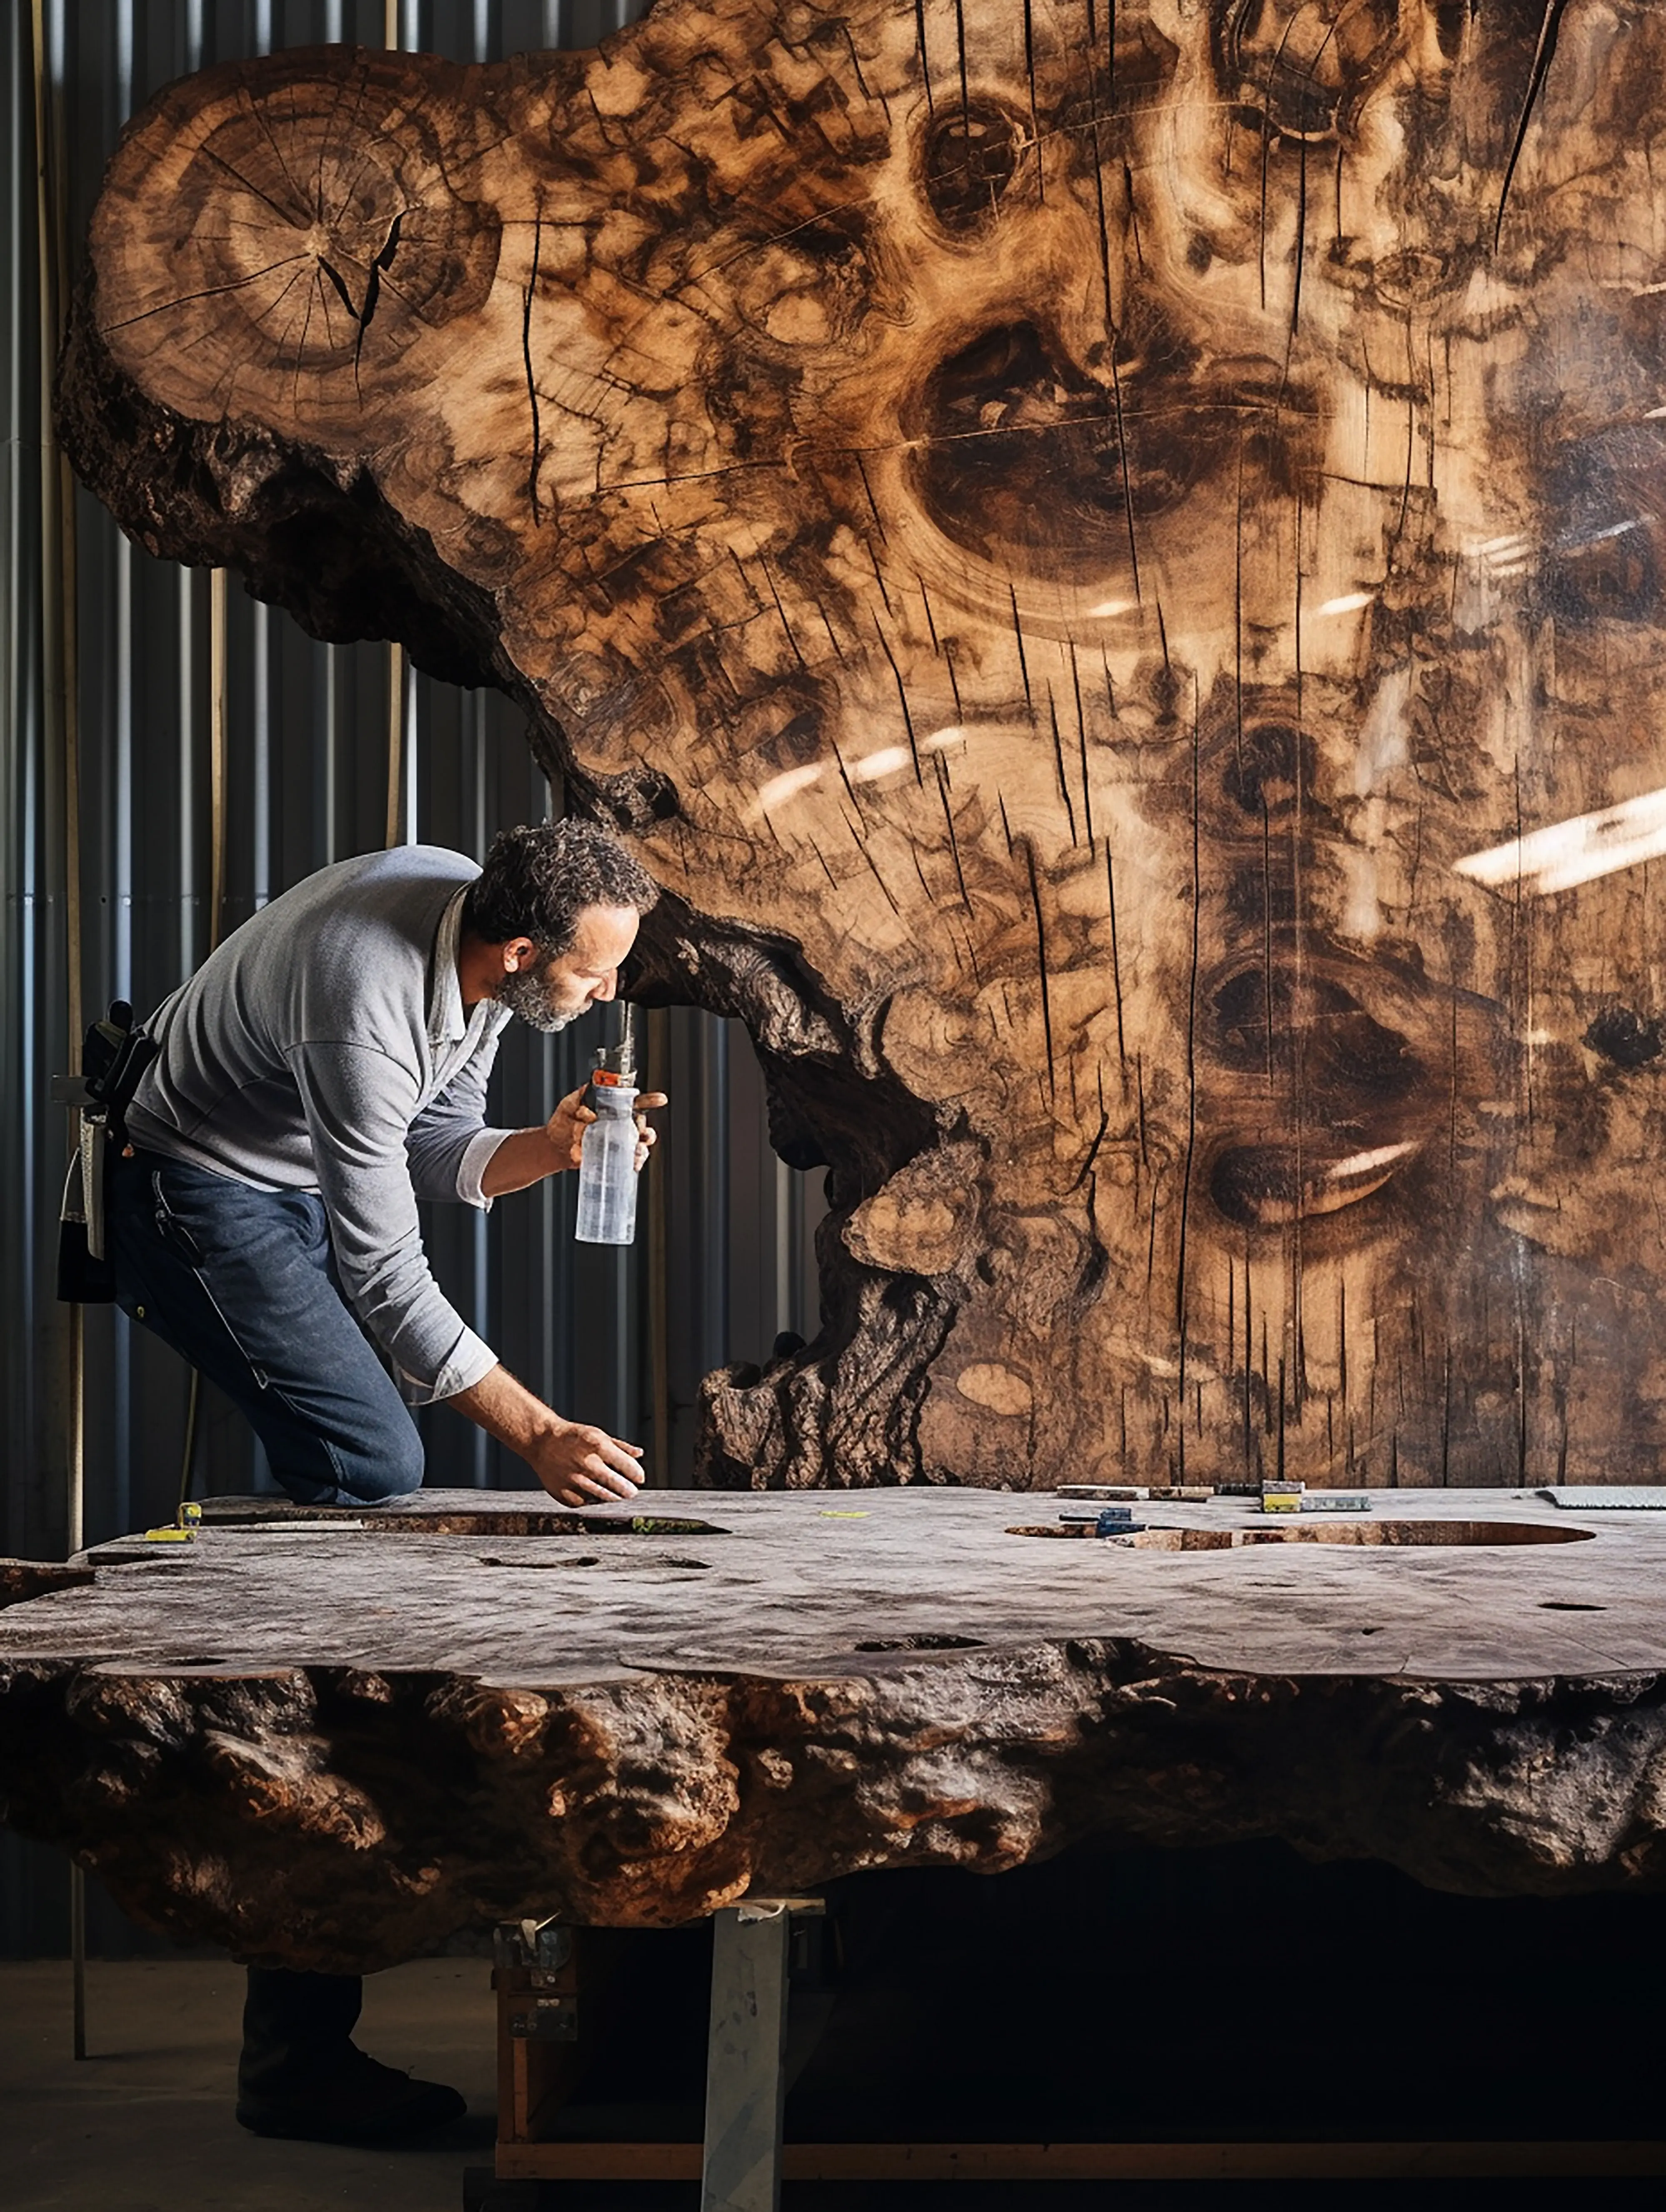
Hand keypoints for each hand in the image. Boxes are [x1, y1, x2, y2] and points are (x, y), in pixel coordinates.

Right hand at [530, 1419, 646, 1505]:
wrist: (542, 1442)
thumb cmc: (573, 1438)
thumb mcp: (598, 1435)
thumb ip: (621, 1447)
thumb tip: (640, 1455)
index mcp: (597, 1446)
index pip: (626, 1466)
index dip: (637, 1475)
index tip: (640, 1479)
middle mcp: (586, 1464)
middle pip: (617, 1485)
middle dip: (628, 1491)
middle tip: (631, 1492)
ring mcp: (575, 1481)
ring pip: (604, 1497)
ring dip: (613, 1496)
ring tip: (616, 1493)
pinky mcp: (565, 1494)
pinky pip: (587, 1502)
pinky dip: (593, 1499)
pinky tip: (593, 1491)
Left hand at [543, 1086, 667, 1172]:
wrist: (554, 1147)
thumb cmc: (562, 1123)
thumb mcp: (569, 1104)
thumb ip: (581, 1098)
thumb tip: (591, 1099)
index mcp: (612, 1109)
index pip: (633, 1103)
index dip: (649, 1101)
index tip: (660, 1100)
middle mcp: (618, 1125)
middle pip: (641, 1125)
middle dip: (646, 1129)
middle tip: (642, 1132)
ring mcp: (617, 1142)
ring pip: (640, 1144)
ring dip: (642, 1147)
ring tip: (637, 1149)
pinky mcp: (613, 1157)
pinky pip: (630, 1160)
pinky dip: (636, 1162)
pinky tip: (633, 1163)